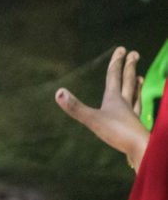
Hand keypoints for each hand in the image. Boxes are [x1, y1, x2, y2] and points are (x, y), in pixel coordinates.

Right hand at [56, 46, 148, 171]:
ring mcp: (132, 116)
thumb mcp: (92, 120)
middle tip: (134, 54)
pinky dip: (138, 106)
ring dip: (137, 86)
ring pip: (135, 97)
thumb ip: (75, 107)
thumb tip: (58, 92)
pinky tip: (137, 108)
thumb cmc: (118, 133)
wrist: (141, 150)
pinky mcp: (135, 128)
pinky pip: (138, 112)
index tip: (121, 49)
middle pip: (128, 82)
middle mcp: (125, 105)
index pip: (114, 77)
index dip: (116, 63)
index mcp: (114, 100)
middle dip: (129, 68)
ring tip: (140, 78)